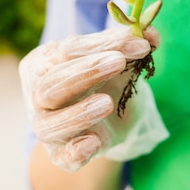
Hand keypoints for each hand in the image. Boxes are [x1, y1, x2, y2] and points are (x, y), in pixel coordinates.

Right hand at [19, 26, 167, 171]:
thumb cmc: (106, 79)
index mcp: (44, 62)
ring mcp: (47, 128)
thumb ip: (133, 43)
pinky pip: (63, 157)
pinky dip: (76, 152)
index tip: (139, 44)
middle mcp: (38, 95)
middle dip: (86, 72)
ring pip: (49, 124)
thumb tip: (152, 33)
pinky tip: (94, 142)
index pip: (67, 50)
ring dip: (78, 113)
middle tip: (119, 62)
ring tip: (107, 103)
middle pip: (51, 85)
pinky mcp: (62, 155)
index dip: (102, 45)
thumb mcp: (121, 58)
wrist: (110, 119)